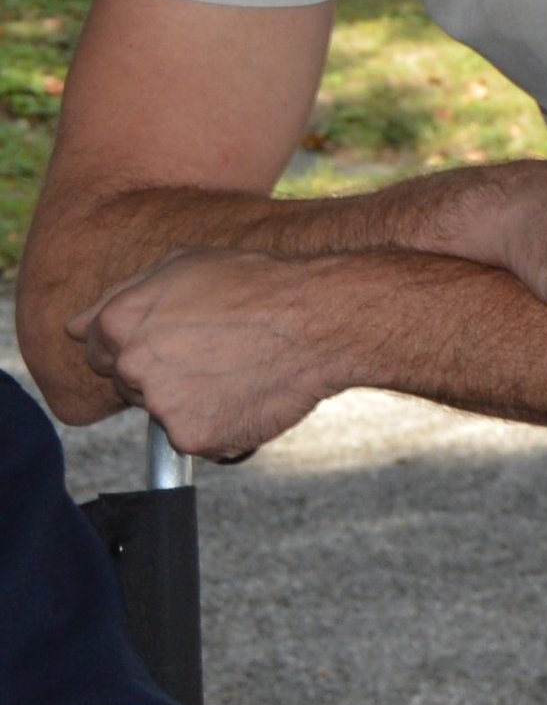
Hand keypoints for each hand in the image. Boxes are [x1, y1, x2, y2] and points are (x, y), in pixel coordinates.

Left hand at [70, 249, 338, 457]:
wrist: (316, 319)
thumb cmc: (256, 284)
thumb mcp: (182, 264)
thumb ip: (120, 295)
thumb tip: (72, 328)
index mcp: (118, 322)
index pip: (98, 352)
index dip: (141, 346)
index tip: (180, 342)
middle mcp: (130, 365)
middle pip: (132, 386)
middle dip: (165, 375)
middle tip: (218, 354)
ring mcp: (160, 405)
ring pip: (165, 414)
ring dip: (194, 403)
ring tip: (239, 371)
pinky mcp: (192, 437)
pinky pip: (199, 440)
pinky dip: (222, 427)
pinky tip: (249, 395)